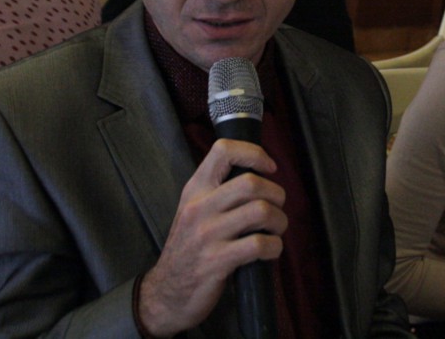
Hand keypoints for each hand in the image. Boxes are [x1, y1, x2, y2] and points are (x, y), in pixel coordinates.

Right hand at [137, 139, 287, 336]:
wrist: (165, 293)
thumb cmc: (189, 248)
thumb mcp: (194, 210)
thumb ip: (219, 190)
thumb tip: (259, 175)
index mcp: (195, 189)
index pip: (223, 151)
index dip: (254, 153)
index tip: (269, 168)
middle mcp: (199, 207)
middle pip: (251, 182)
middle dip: (276, 194)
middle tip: (277, 207)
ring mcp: (207, 235)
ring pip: (261, 211)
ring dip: (279, 221)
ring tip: (276, 230)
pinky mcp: (216, 262)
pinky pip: (259, 244)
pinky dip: (275, 247)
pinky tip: (270, 251)